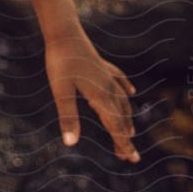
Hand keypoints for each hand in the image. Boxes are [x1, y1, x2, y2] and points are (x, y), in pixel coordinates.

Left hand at [45, 29, 138, 161]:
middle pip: (120, 117)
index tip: (131, 159)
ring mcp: (106, 76)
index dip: (123, 144)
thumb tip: (70, 143)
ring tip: (130, 133)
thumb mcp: (61, 91)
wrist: (64, 32)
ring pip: (121, 102)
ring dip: (126, 119)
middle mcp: (108, 87)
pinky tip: (130, 92)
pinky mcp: (101, 66)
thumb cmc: (61, 62)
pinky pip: (118, 81)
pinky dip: (125, 90)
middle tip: (130, 158)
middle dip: (125, 138)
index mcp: (100, 96)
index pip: (115, 126)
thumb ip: (67, 117)